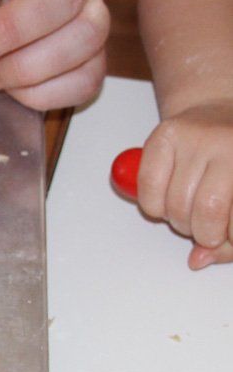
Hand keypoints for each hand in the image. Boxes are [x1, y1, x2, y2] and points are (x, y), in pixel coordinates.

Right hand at [136, 101, 232, 268]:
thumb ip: (228, 236)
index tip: (225, 237)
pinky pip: (148, 189)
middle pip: (206, 212)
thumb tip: (199, 260)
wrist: (218, 112)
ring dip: (177, 221)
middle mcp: (229, 144)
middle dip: (202, 232)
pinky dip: (153, 206)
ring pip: (175, 205)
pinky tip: (167, 199)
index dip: (230, 239)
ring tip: (188, 210)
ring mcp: (195, 137)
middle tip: (205, 227)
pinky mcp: (164, 136)